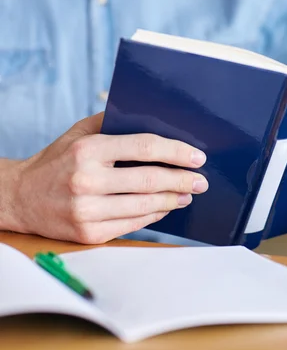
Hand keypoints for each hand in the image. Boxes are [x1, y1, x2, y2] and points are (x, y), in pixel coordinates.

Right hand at [6, 114, 207, 243]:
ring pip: (145, 206)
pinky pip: (133, 224)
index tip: (196, 156)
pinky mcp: (90, 233)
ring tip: (188, 194)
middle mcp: (88, 180)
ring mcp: (88, 211)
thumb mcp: (78, 133)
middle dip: (182, 180)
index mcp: (88, 150)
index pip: (143, 147)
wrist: (21, 198)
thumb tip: (150, 116)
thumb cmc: (56, 160)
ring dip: (173, 200)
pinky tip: (165, 207)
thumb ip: (111, 121)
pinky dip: (154, 215)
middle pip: (149, 180)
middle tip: (201, 180)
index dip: (175, 151)